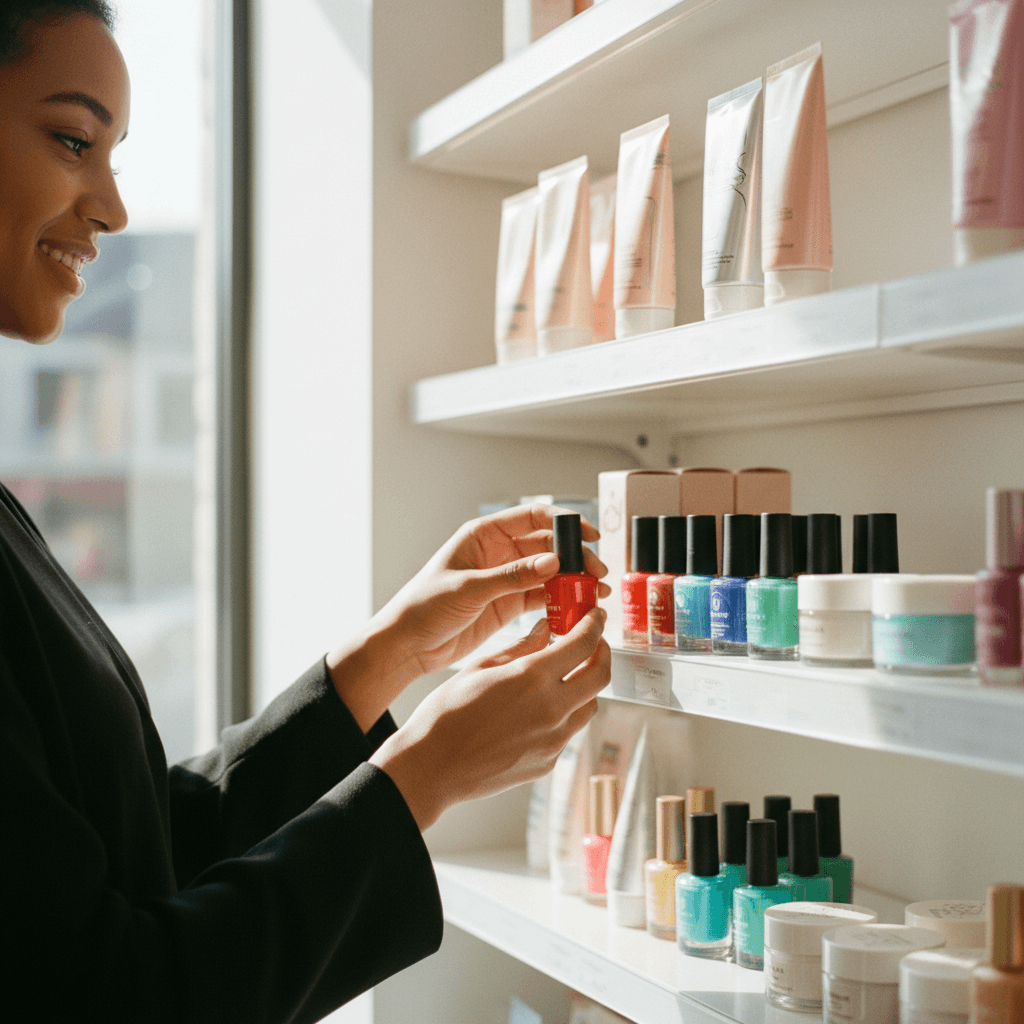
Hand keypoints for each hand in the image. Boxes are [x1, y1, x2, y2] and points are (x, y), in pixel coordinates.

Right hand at [370, 608, 610, 829]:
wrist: (432, 768)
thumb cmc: (446, 715)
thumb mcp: (480, 668)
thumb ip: (520, 647)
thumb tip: (545, 630)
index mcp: (533, 678)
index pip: (583, 644)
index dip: (594, 626)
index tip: (595, 617)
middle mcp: (552, 709)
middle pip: (600, 676)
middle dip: (601, 654)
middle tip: (593, 643)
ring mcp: (553, 740)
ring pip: (589, 706)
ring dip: (586, 686)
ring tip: (567, 676)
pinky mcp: (548, 761)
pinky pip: (569, 732)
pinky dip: (565, 714)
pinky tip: (542, 708)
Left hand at [379, 503, 608, 675]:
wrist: (408, 644)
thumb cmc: (424, 606)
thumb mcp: (469, 588)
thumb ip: (513, 576)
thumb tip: (553, 563)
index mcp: (484, 535)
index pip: (533, 518)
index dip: (564, 523)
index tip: (588, 535)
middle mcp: (498, 552)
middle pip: (547, 546)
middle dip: (574, 557)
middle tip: (596, 572)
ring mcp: (505, 578)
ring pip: (548, 573)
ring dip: (572, 580)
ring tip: (594, 593)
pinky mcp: (508, 604)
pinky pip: (541, 597)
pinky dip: (560, 601)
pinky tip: (577, 608)